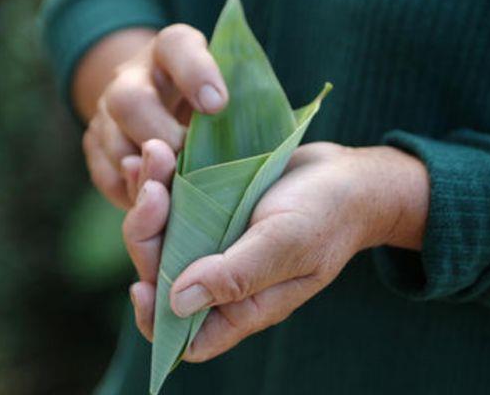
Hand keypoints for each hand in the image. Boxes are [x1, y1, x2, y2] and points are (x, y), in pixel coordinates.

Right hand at [80, 25, 227, 208]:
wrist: (159, 105)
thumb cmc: (208, 103)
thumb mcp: (226, 90)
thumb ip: (244, 103)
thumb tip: (275, 143)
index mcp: (171, 52)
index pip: (177, 46)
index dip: (195, 73)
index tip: (217, 104)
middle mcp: (132, 77)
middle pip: (129, 101)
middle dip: (162, 138)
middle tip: (190, 161)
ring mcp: (106, 111)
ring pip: (113, 142)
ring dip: (146, 172)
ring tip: (176, 191)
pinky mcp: (94, 145)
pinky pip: (106, 175)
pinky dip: (132, 193)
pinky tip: (157, 201)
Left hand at [125, 141, 428, 361]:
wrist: (348, 175)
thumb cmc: (328, 214)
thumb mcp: (288, 244)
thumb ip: (237, 276)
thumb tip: (176, 304)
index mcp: (243, 303)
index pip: (186, 336)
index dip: (155, 319)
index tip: (142, 285)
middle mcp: (222, 276)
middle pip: (161, 272)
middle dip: (146, 234)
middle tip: (153, 188)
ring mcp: (216, 241)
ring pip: (162, 232)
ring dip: (149, 196)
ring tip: (155, 154)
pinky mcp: (213, 210)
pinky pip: (174, 202)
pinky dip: (158, 179)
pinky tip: (152, 154)